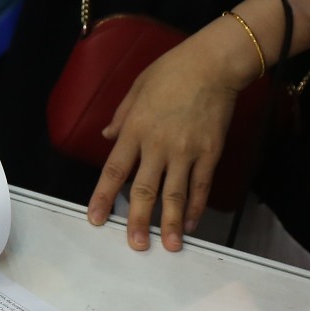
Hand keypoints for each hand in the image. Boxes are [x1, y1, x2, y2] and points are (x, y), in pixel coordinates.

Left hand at [85, 17, 261, 252]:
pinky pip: (201, 186)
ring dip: (170, 224)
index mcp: (136, 128)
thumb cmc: (172, 70)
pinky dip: (196, 208)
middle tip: (135, 246)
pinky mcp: (210, 152)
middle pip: (144, 191)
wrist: (213, 64)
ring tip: (170, 247)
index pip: (114, 170)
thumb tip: (107, 135)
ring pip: (175, 195)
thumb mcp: (137, 87)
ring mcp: (186, 151)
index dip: (103, 197)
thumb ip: (122, 116)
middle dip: (138, 221)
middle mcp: (158, 145)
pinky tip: (191, 224)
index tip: (96, 219)